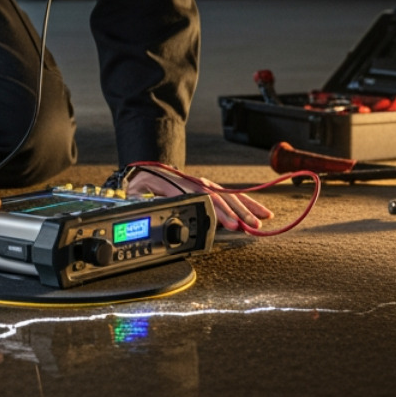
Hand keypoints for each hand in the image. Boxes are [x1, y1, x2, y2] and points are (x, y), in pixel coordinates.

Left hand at [125, 167, 271, 231]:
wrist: (143, 171)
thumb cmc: (139, 186)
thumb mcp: (134, 195)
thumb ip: (140, 203)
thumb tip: (148, 211)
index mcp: (174, 184)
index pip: (201, 199)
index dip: (217, 212)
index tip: (230, 224)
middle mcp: (191, 182)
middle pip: (217, 196)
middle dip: (236, 212)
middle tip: (250, 226)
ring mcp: (200, 183)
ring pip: (226, 194)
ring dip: (245, 207)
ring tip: (261, 220)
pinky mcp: (206, 187)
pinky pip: (228, 194)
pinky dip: (245, 202)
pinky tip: (259, 211)